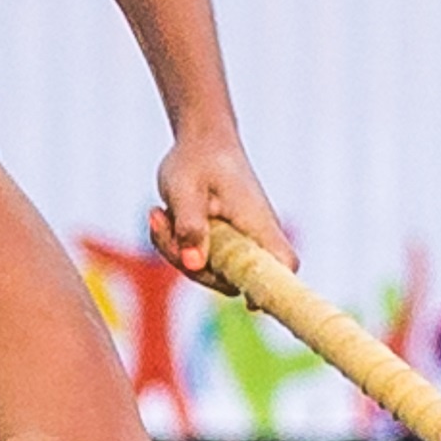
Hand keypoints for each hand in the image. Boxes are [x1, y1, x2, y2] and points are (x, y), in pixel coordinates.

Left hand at [151, 129, 293, 284]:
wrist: (202, 139)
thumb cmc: (197, 160)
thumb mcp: (185, 190)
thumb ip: (190, 226)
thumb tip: (194, 263)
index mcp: (256, 222)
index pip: (283, 264)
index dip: (274, 289)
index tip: (249, 301)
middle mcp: (254, 236)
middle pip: (233, 279)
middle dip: (191, 266)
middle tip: (163, 226)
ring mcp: (239, 241)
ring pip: (210, 271)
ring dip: (176, 251)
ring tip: (158, 214)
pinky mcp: (223, 242)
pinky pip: (199, 260)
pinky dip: (175, 245)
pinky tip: (161, 216)